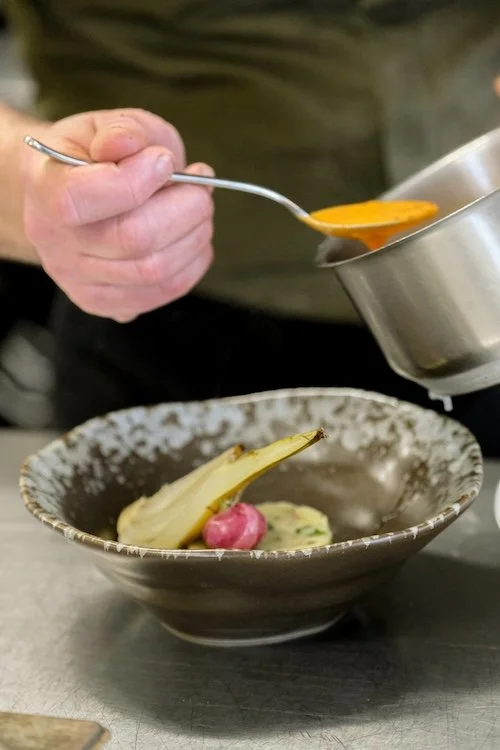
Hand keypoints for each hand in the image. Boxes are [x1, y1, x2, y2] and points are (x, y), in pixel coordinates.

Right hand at [22, 108, 213, 321]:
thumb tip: (130, 145)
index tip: (164, 160)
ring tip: (198, 209)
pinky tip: (191, 238)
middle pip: (133, 239)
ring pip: (155, 270)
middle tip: (200, 187)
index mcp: (45, 190)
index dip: (135, 179)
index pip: (81, 198)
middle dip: (185, 208)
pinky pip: (164, 291)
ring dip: (195, 235)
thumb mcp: (104, 126)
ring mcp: (79, 281)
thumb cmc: (91, 158)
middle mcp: (55, 245)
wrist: (67, 196)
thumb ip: (122, 131)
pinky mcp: (106, 304)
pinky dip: (192, 263)